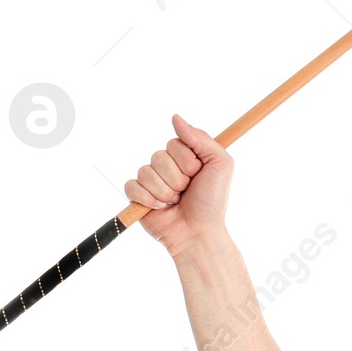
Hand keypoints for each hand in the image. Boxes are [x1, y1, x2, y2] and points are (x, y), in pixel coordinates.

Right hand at [124, 113, 233, 257]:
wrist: (199, 232)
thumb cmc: (212, 201)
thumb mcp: (220, 165)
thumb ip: (201, 139)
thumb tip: (175, 118)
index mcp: (185, 156)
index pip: (174, 143)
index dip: (188, 161)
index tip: (199, 174)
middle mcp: (166, 165)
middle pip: (159, 156)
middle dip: (177, 178)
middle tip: (187, 191)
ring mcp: (150, 180)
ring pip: (146, 172)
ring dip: (165, 191)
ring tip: (176, 202)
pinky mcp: (137, 196)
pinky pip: (131, 186)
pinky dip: (148, 199)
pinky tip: (161, 207)